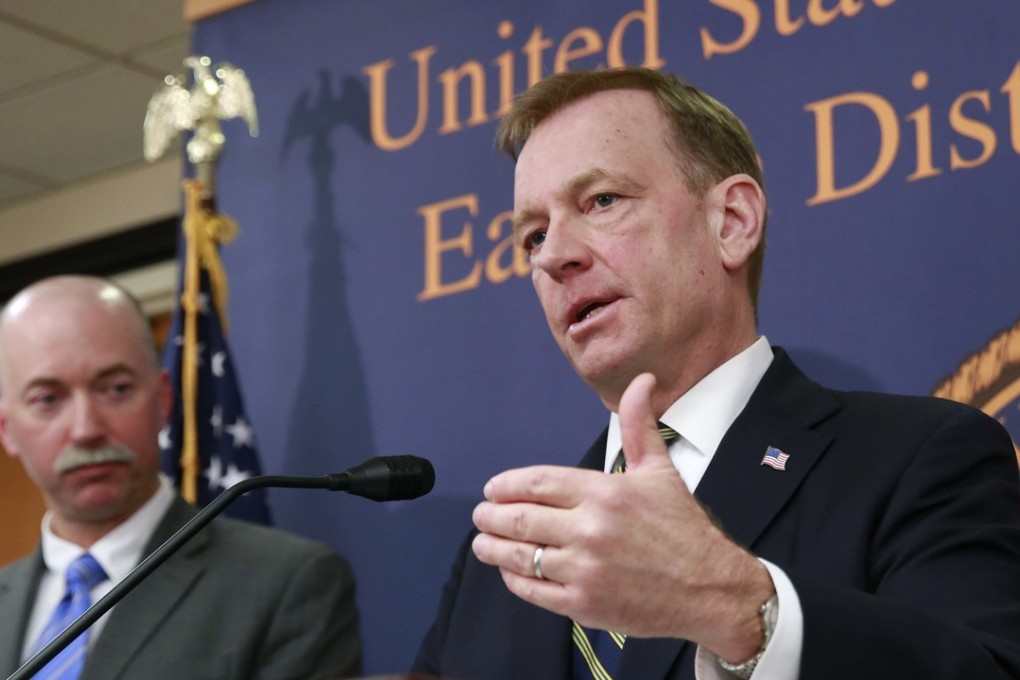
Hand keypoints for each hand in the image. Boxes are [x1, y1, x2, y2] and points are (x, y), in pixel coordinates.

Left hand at [471, 373, 773, 659]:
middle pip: (520, 519)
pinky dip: (514, 579)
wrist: (711, 589)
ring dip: (492, 548)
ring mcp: (584, 569)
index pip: (536, 483)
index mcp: (604, 492)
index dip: (506, 486)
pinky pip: (533, 590)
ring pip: (520, 556)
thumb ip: (639, 425)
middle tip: (481, 515)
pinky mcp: (584, 604)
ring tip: (482, 543)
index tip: (492, 489)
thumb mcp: (660, 470)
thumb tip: (643, 381)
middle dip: (490, 516)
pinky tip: (509, 570)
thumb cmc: (684, 529)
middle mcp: (590, 529)